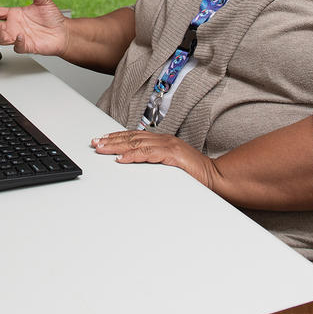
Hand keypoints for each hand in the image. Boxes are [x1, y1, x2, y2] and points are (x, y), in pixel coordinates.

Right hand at [0, 0, 69, 56]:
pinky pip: (17, 47)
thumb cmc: (53, 18)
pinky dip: (17, 42)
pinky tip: (20, 36)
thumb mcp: (43, 1)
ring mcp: (18, 37)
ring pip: (0, 38)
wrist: (64, 32)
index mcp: (14, 15)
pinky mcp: (26, 46)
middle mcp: (13, 26)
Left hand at [91, 130, 215, 188]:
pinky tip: (122, 159)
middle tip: (95, 143)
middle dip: (111, 140)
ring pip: (137, 144)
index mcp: (163, 141)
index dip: (117, 137)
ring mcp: (169, 146)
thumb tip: (135, 162)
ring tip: (102, 149)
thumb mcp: (171, 164)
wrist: (216, 177)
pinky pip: (148, 154)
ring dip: (117, 146)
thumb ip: (156, 160)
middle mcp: (164, 140)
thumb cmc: (195, 173)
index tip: (102, 140)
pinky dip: (133, 156)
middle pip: (132, 137)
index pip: (135, 136)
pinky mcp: (173, 156)